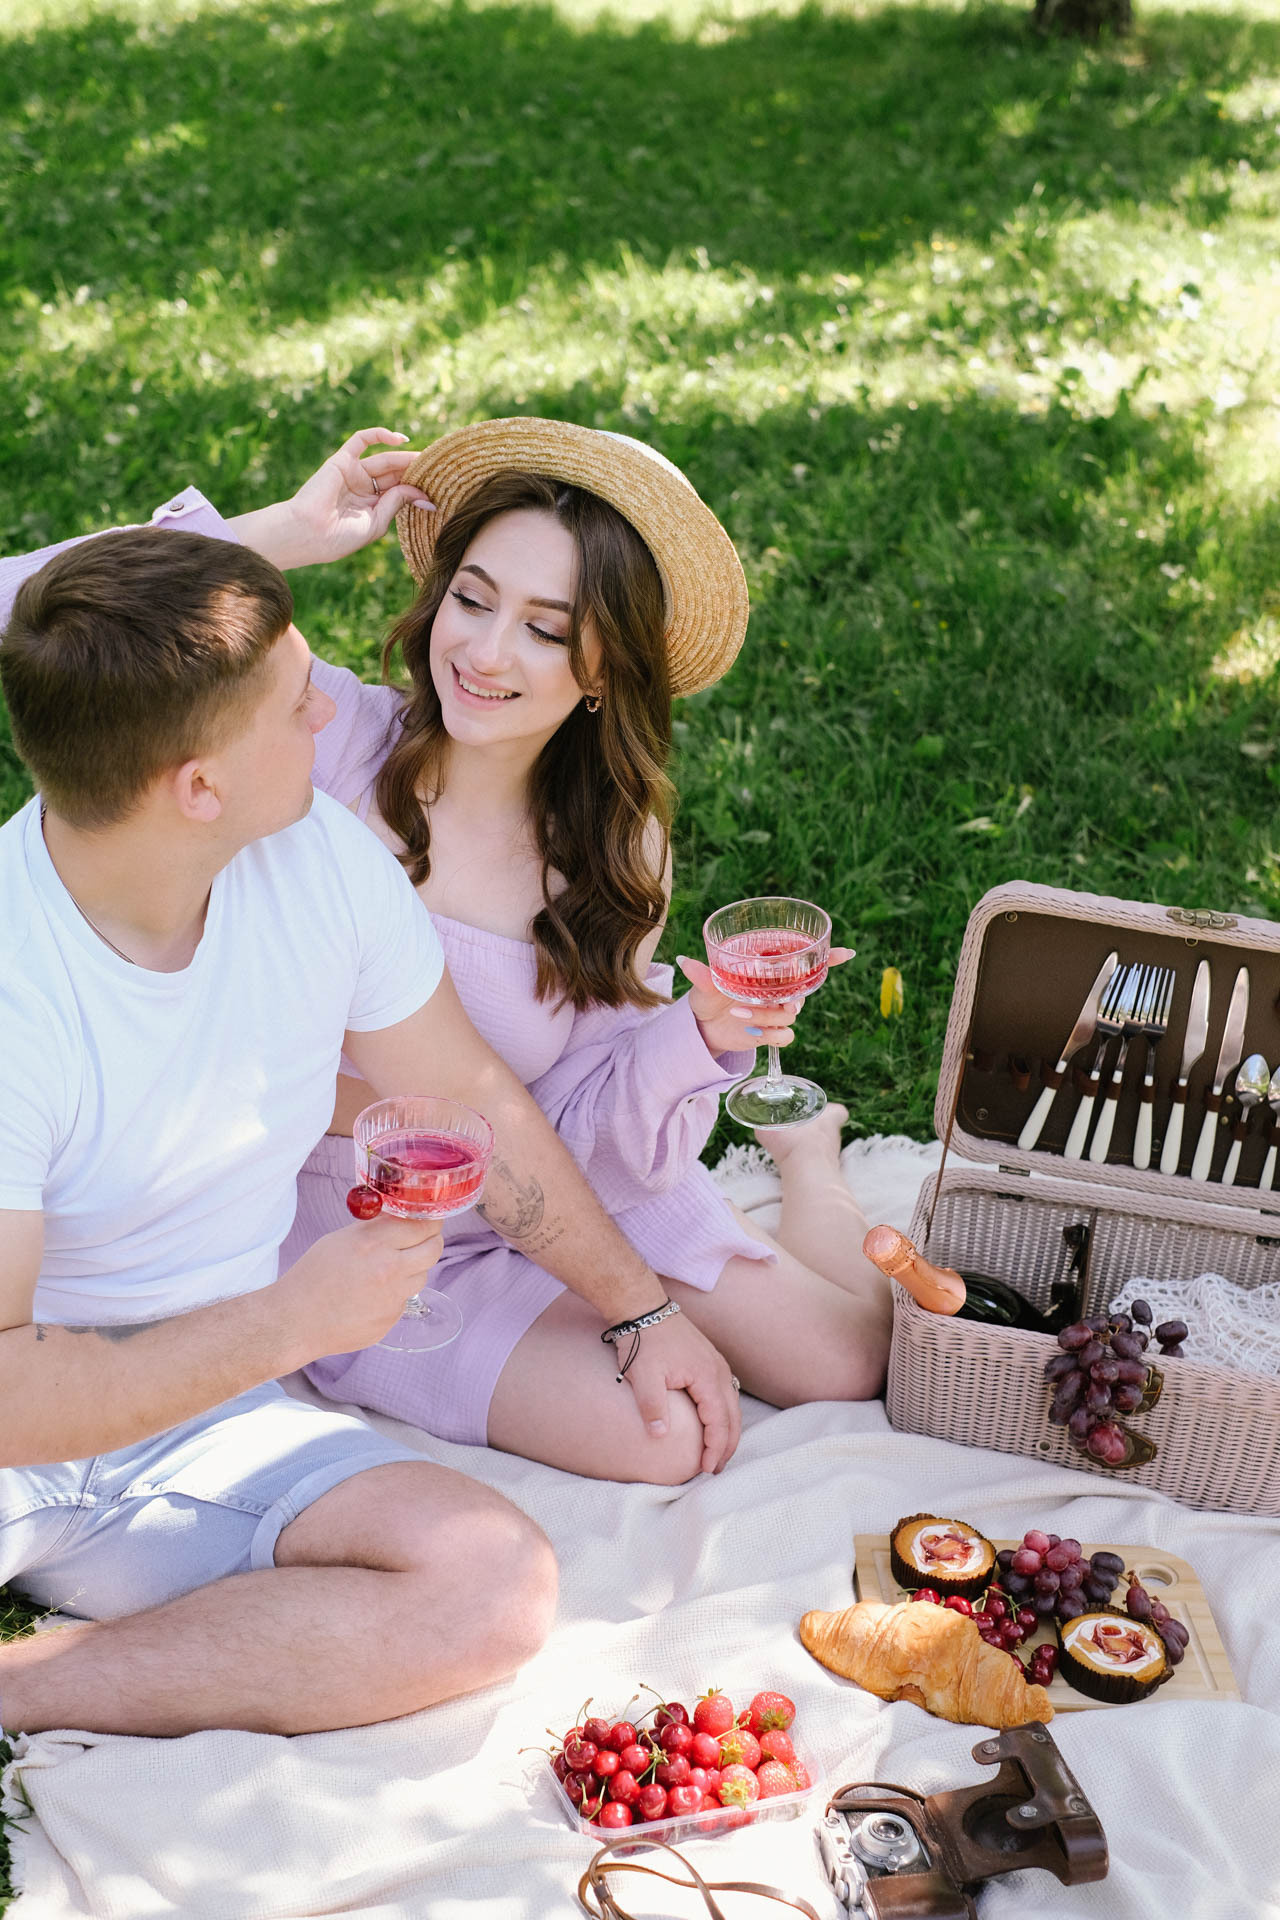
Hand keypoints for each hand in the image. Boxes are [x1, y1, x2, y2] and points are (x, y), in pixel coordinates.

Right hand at [229, 426, 434, 570]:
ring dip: (405, 457)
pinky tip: (401, 439)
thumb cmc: (338, 538)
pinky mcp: (342, 460)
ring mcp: (353, 473)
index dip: (417, 490)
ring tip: (427, 458)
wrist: (308, 533)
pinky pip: (361, 440)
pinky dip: (380, 434)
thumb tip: (423, 493)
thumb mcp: (376, 523)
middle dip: (415, 471)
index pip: (400, 492)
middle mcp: (363, 489)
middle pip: (396, 474)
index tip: (437, 496)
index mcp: (371, 507)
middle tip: (439, 468)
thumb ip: (397, 502)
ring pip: (385, 459)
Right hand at [277, 1211, 443, 1360]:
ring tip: (386, 1271)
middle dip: (432, 1241)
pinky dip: (394, 1295)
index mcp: (373, 1243)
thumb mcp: (340, 1240)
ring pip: (421, 1276)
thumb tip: (397, 1218)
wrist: (296, 1321)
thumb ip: (373, 1229)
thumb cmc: (311, 1277)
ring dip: (412, 1270)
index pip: (422, 1225)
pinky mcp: (391, 1319)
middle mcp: (388, 1269)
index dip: (430, 1220)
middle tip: (425, 1239)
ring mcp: (392, 1297)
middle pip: (434, 1249)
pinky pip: (404, 1300)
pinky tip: (371, 1297)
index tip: (431, 1219)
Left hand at [621, 1311, 740, 1474]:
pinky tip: (713, 1423)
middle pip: (733, 1417)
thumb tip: (660, 1435)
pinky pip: (724, 1394)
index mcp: (707, 1377)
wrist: (643, 1307)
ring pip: (732, 1405)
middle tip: (715, 1470)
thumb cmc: (643, 1340)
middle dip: (726, 1446)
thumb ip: (652, 1407)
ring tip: (717, 1453)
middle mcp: (719, 1371)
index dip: (714, 1449)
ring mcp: (716, 1364)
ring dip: (727, 1431)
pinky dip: (723, 1414)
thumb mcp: (644, 1375)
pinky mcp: (709, 1361)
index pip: (719, 1422)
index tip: (705, 1469)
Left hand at [675, 950, 853, 1059]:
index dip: (829, 958)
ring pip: (790, 1013)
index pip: (805, 962)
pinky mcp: (772, 1033)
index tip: (847, 952)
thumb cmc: (707, 997)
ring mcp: (776, 1012)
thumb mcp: (703, 985)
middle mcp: (778, 990)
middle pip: (803, 989)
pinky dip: (772, 1035)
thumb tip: (684, 961)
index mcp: (768, 971)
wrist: (703, 1027)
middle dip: (795, 994)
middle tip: (782, 998)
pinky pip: (785, 1035)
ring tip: (739, 1013)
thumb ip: (701, 975)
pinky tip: (752, 1032)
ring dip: (768, 1014)